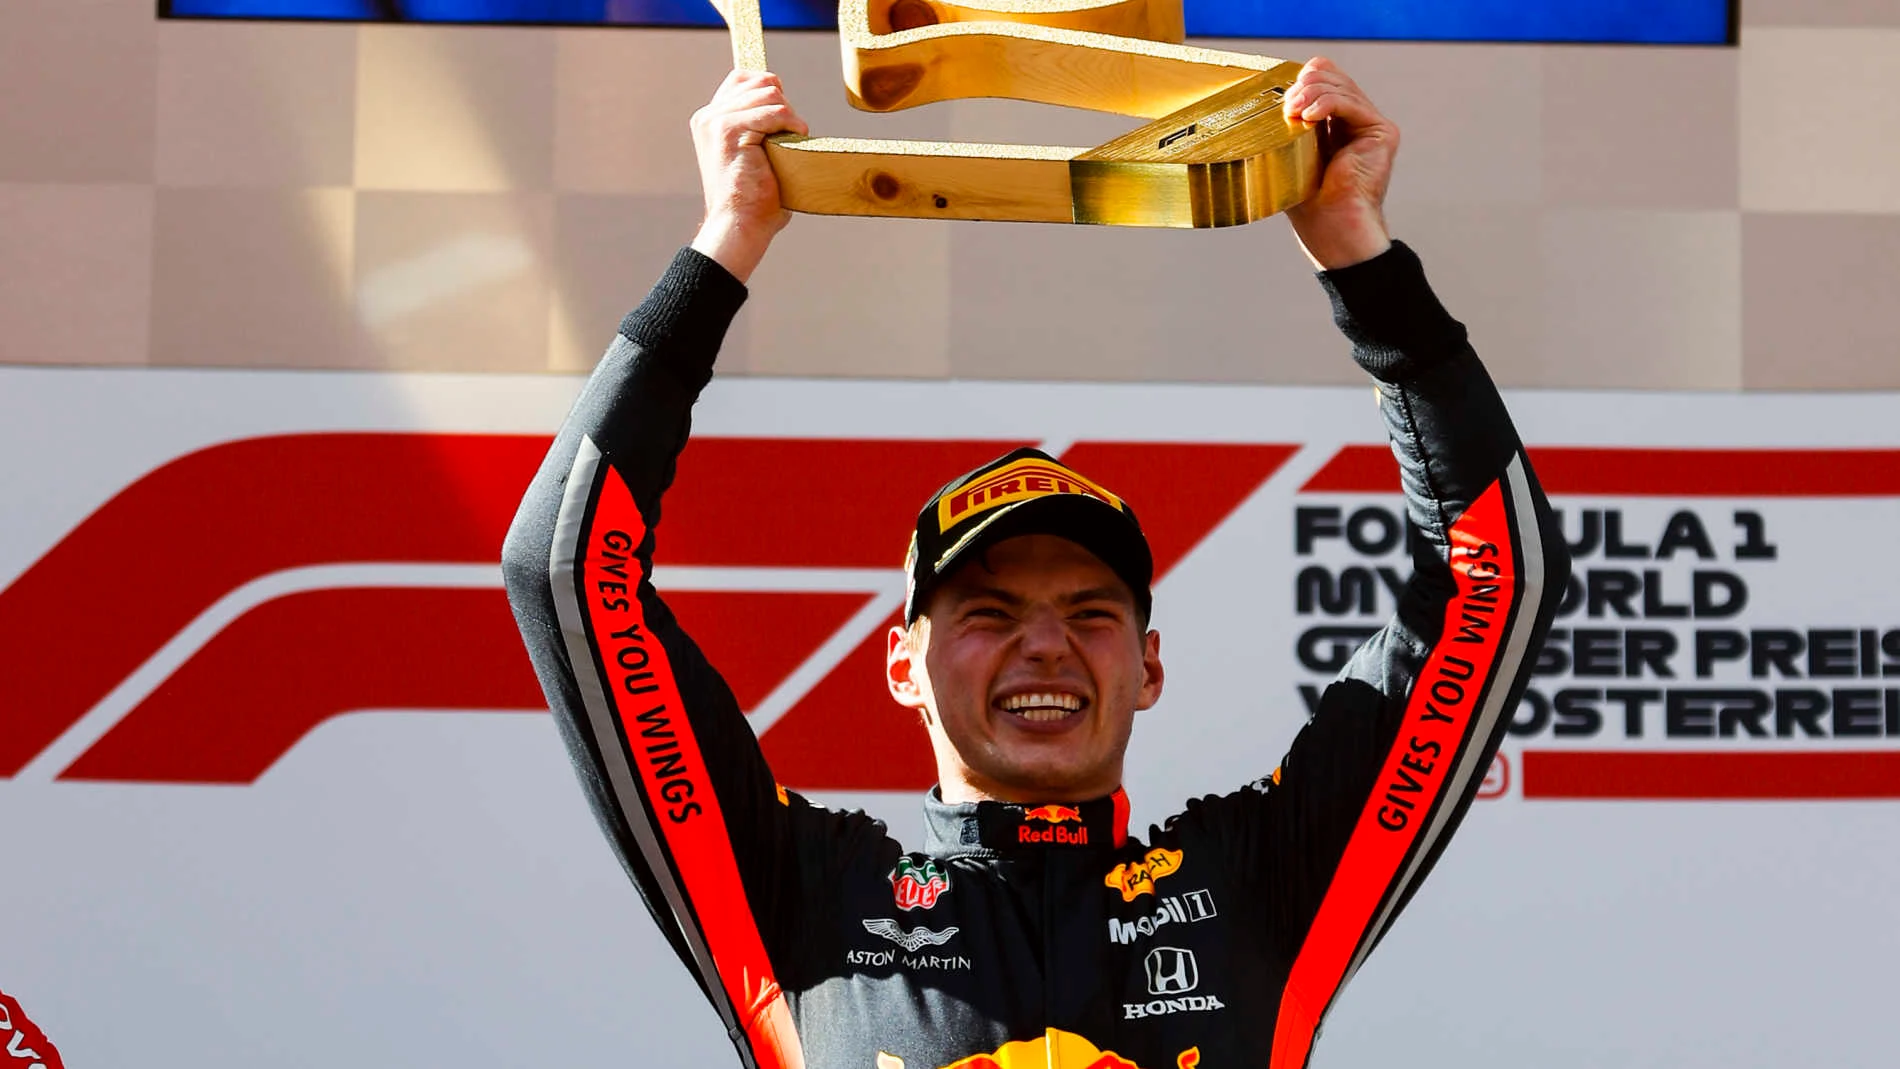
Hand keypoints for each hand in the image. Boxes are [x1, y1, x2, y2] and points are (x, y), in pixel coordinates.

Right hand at [688, 70, 808, 282]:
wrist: (740, 225)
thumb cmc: (754, 200)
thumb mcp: (754, 154)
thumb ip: (759, 126)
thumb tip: (785, 107)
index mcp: (710, 120)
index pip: (743, 78)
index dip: (771, 90)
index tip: (785, 119)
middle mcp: (708, 116)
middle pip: (760, 81)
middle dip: (784, 104)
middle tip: (791, 134)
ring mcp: (715, 121)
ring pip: (769, 93)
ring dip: (790, 115)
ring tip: (793, 140)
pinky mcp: (729, 131)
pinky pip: (775, 111)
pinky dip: (792, 124)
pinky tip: (797, 139)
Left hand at [1282, 57, 1398, 270]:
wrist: (1332, 225)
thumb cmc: (1310, 202)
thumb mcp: (1290, 156)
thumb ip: (1287, 128)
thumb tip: (1264, 104)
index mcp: (1336, 123)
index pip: (1322, 79)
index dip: (1301, 80)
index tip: (1282, 102)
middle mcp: (1356, 120)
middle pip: (1331, 75)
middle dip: (1304, 85)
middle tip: (1287, 107)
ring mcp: (1371, 124)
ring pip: (1339, 86)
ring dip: (1310, 94)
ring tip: (1293, 111)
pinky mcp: (1381, 131)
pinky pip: (1349, 102)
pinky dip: (1326, 102)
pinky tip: (1310, 116)